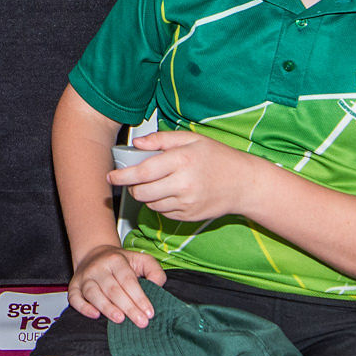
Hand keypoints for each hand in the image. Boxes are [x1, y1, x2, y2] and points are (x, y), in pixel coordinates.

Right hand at [67, 243, 165, 325]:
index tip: (149, 312)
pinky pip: (75, 298)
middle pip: (112, 289)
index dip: (139, 297)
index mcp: (116, 260)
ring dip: (107, 307)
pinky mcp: (74, 286)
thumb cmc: (121, 262)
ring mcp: (84, 277)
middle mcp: (98, 268)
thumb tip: (157, 287)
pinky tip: (95, 315)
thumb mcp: (141, 260)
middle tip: (140, 322)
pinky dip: (83, 307)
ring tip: (120, 319)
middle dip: (128, 307)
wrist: (94, 253)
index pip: (128, 280)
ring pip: (93, 293)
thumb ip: (154, 272)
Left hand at [114, 129, 265, 228]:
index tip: (112, 177)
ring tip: (156, 184)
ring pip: (151, 204)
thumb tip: (138, 144)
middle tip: (133, 180)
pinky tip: (171, 193)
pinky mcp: (189, 216)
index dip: (123, 176)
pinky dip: (160, 204)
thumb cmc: (219, 158)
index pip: (142, 172)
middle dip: (132, 187)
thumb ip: (162, 139)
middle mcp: (183, 183)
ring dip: (146, 196)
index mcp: (182, 160)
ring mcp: (186, 202)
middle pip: (142, 192)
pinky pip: (164, 212)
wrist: (244, 183)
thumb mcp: (192, 139)